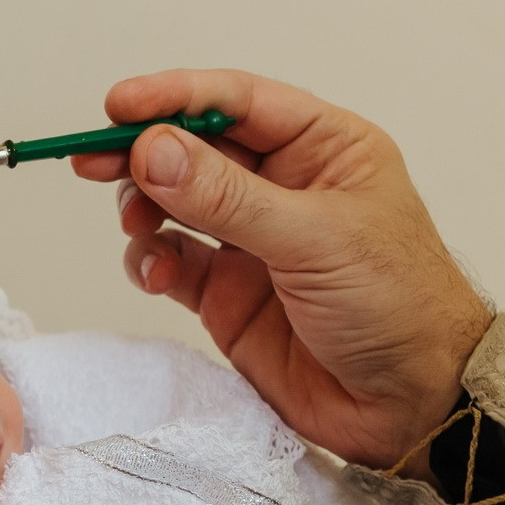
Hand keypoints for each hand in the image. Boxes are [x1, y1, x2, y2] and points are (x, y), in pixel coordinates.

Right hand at [72, 69, 490, 471]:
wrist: (412, 406)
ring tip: (138, 224)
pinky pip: (171, 261)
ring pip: (174, 203)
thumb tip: (153, 150)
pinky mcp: (228, 295)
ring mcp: (252, 242)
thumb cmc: (398, 307)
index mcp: (325, 149)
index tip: (120, 106)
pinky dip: (150, 261)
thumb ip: (227, 197)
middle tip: (92, 159)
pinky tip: (155, 271)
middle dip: (143, 151)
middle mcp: (284, 188)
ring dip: (144, 206)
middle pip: (195, 149)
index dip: (176, 98)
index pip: (238, 103)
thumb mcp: (315, 239)